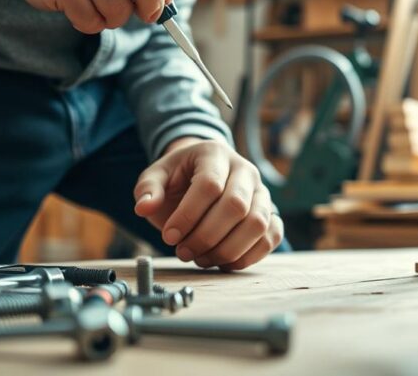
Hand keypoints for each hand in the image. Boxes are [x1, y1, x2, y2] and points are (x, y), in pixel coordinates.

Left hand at [133, 138, 283, 270]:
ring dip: (227, 250)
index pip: (209, 185)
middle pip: (236, 206)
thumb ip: (147, 189)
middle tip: (183, 252)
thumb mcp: (156, 175)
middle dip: (206, 236)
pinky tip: (224, 262)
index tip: (168, 236)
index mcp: (215, 154)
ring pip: (258, 224)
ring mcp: (262, 192)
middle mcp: (245, 170)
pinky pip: (273, 235)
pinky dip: (250, 255)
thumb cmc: (179, 178)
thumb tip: (144, 207)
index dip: (188, 215)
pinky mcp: (271, 213)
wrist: (202, 174)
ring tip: (201, 258)